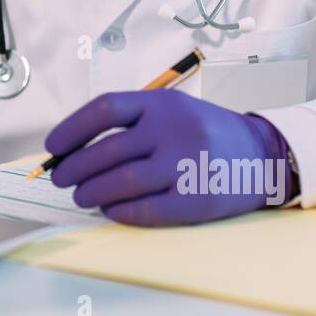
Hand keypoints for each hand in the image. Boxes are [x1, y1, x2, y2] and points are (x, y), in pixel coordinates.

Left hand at [46, 90, 292, 226]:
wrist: (263, 154)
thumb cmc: (203, 131)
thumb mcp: (171, 109)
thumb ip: (129, 123)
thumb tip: (72, 149)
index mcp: (161, 103)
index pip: (104, 110)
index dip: (70, 129)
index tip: (53, 147)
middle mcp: (172, 130)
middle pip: (106, 152)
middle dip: (74, 168)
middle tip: (62, 178)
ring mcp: (185, 165)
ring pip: (121, 183)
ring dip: (91, 192)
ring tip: (82, 196)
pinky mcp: (196, 199)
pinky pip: (145, 210)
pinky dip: (119, 212)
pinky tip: (110, 210)